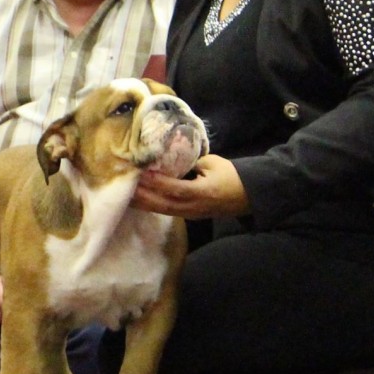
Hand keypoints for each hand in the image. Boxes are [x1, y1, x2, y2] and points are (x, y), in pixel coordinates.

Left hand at [132, 154, 248, 219]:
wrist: (248, 195)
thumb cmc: (231, 175)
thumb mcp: (212, 163)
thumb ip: (190, 162)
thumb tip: (168, 157)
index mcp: (203, 192)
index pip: (176, 189)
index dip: (158, 183)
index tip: (141, 174)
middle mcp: (195, 207)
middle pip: (164, 205)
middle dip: (144, 196)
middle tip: (125, 187)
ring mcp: (192, 214)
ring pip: (163, 210)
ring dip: (144, 203)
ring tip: (127, 195)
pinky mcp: (189, 216)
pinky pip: (167, 212)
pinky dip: (153, 206)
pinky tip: (140, 200)